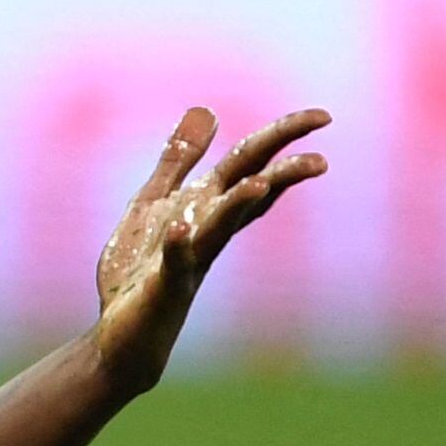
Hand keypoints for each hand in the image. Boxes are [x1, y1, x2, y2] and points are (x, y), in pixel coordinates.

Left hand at [89, 108, 328, 403]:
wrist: (122, 335)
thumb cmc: (141, 268)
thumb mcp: (155, 200)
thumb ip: (179, 159)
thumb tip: (207, 110)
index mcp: (206, 206)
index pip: (252, 165)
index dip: (283, 138)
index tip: (323, 116)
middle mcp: (208, 230)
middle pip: (251, 190)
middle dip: (284, 167)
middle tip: (322, 154)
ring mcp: (191, 259)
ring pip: (221, 227)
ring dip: (240, 205)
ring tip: (262, 183)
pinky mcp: (165, 286)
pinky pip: (174, 264)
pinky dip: (178, 247)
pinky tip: (179, 232)